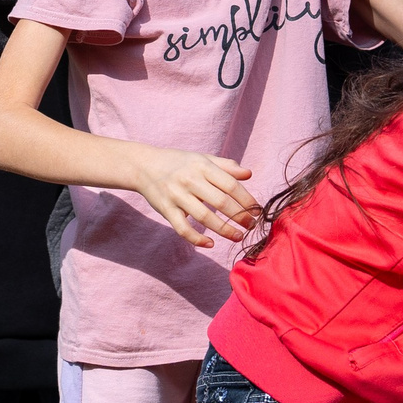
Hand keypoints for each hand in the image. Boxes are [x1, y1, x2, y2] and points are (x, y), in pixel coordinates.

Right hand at [130, 148, 259, 246]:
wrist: (144, 166)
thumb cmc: (179, 163)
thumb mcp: (202, 159)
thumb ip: (226, 166)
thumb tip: (249, 174)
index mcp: (202, 166)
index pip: (230, 185)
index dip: (247, 200)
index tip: (258, 211)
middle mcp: (190, 180)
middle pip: (221, 202)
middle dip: (240, 216)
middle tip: (251, 226)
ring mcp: (176, 195)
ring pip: (204, 217)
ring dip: (224, 230)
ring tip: (238, 237)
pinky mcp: (166, 209)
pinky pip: (182, 228)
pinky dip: (196, 239)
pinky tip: (210, 244)